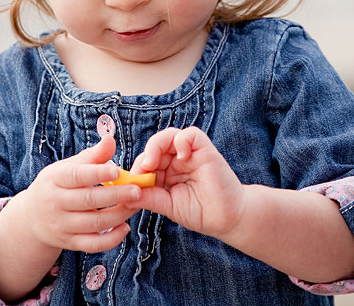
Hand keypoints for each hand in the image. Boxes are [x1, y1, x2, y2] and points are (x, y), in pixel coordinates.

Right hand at [13, 134, 140, 252]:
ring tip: (136, 205)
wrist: (31, 218)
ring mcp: (61, 225)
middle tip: (138, 190)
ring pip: (94, 224)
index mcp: (54, 179)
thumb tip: (110, 139)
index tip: (117, 171)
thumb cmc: (57, 185)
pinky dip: (111, 239)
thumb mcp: (68, 167)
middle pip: (88, 200)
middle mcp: (55, 203)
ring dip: (119, 215)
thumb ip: (92, 156)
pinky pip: (93, 244)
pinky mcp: (69, 243)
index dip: (97, 173)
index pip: (76, 176)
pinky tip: (125, 227)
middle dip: (116, 196)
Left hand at [129, 127, 244, 238]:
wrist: (228, 219)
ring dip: (155, 146)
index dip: (136, 170)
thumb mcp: (168, 206)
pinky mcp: (204, 149)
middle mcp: (176, 160)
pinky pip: (190, 135)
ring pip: (168, 136)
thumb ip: (149, 197)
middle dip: (144, 159)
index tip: (129, 183)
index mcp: (166, 173)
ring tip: (151, 163)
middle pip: (154, 147)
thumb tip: (125, 195)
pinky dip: (182, 141)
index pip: (145, 162)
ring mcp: (190, 154)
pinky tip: (181, 157)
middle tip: (139, 173)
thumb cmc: (200, 213)